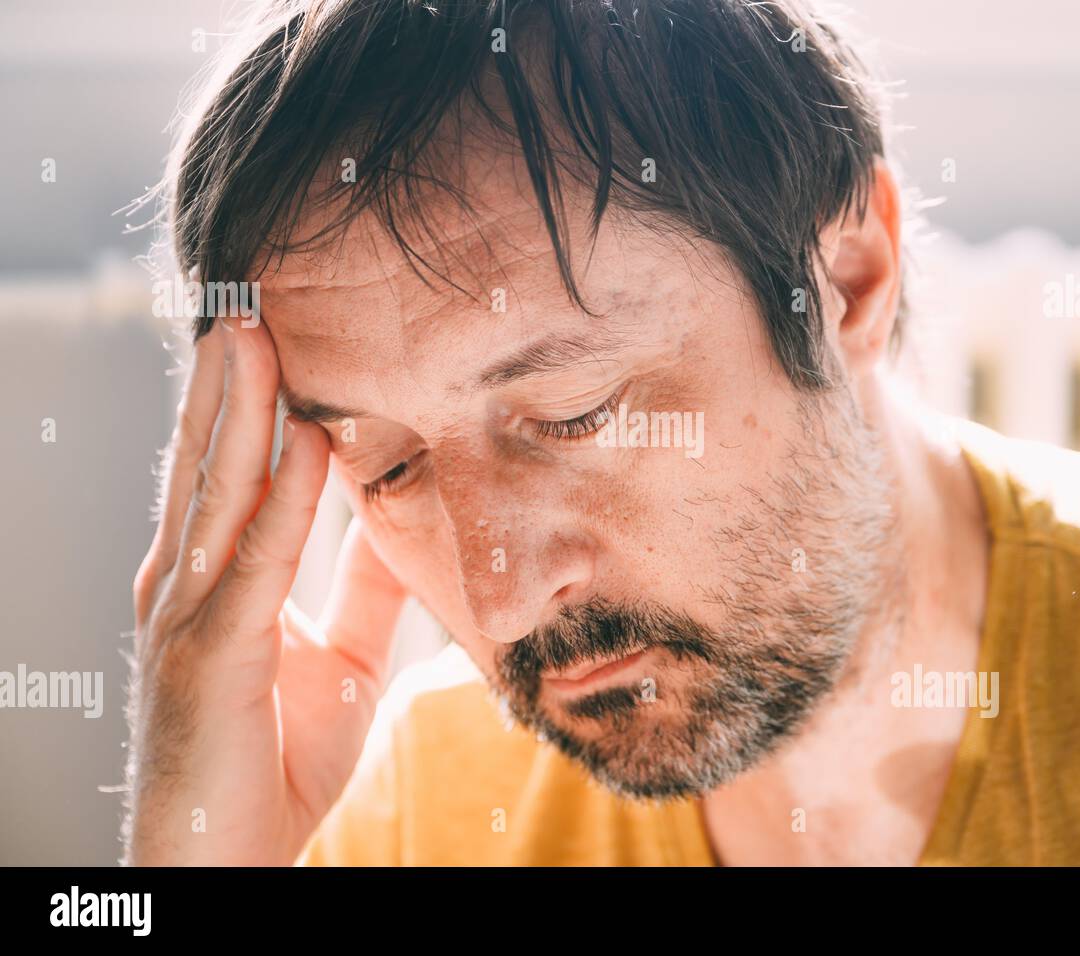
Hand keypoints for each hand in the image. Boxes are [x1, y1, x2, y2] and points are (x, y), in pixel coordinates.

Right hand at [125, 319, 405, 864]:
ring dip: (238, 408)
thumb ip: (363, 588)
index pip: (229, 472)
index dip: (247, 401)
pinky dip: (282, 499)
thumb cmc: (275, 758)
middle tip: (247, 294)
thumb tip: (401, 523)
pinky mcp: (210, 658)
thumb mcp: (342, 656)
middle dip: (229, 379)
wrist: (230, 859)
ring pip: (218, 492)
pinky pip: (257, 563)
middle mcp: (188, 584)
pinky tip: (304, 441)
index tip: (274, 329)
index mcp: (213, 581)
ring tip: (250, 330)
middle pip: (210, 461)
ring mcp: (189, 617)